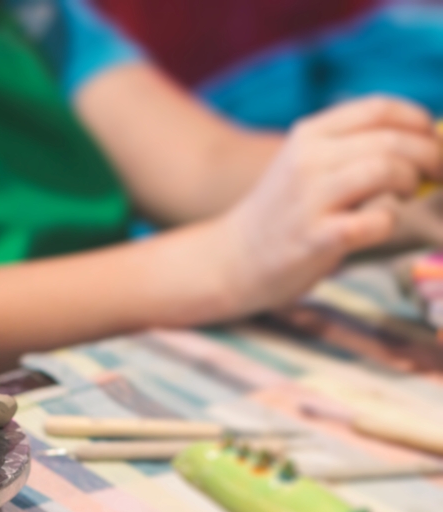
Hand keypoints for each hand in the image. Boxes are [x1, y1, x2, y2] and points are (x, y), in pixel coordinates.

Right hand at [216, 96, 441, 314]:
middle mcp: (307, 160)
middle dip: (431, 156)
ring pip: (387, 170)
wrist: (233, 258)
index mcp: (308, 135)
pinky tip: (374, 226)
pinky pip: (376, 221)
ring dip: (410, 183)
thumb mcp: (308, 165)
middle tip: (437, 174)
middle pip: (392, 140)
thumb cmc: (284, 213)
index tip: (431, 140)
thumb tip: (428, 141)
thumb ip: (354, 148)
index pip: (379, 108)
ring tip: (403, 195)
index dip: (418, 122)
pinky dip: (388, 222)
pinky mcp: (315, 238)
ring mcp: (309, 199)